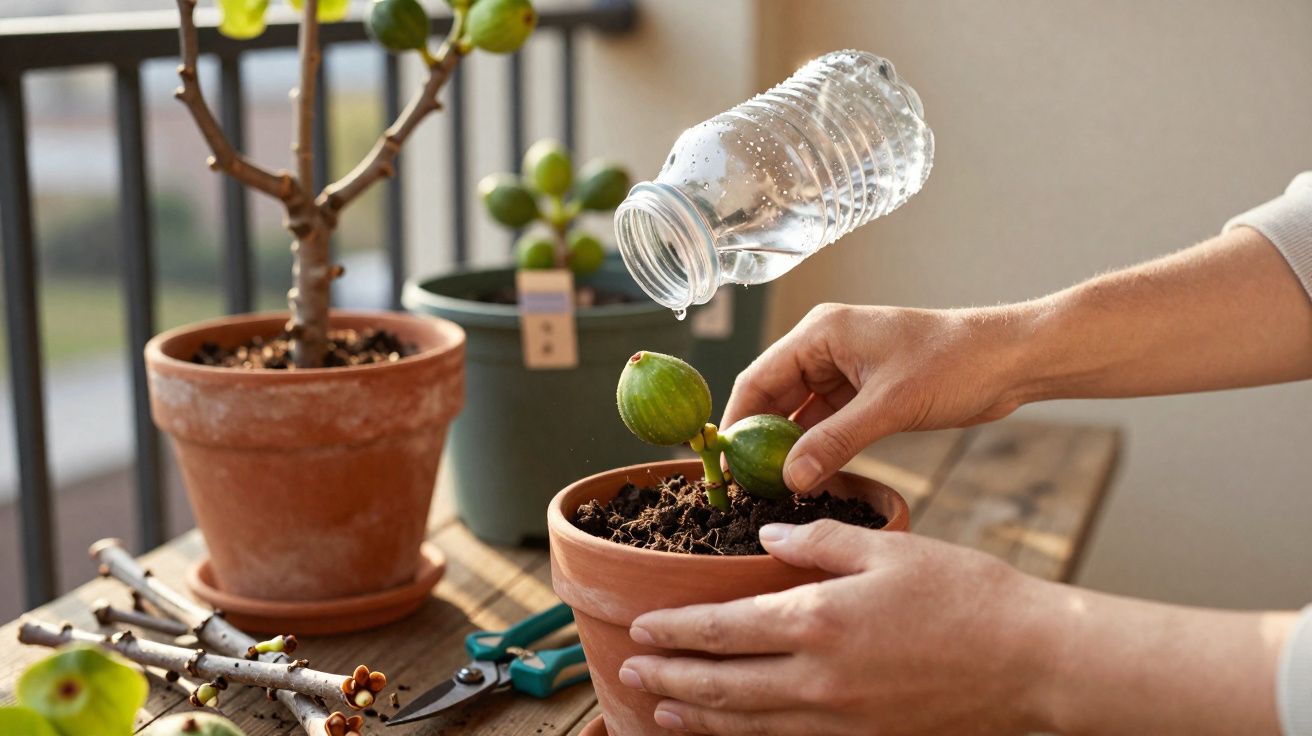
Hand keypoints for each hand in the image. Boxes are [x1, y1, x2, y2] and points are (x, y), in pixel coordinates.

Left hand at [619, 520, 1059, 734]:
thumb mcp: (888, 548)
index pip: (724, 630)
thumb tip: (765, 540)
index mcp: (819, 621)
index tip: (643, 628)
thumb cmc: (967, 596)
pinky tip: (732, 731)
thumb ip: (817, 542)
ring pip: (749, 723)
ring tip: (662, 711)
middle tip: (630, 674)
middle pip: (723, 685)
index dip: (677, 631)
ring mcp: (840, 719)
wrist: (1033, 662)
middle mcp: (818, 679)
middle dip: (671, 680)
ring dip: (698, 717)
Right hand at [721, 303, 1027, 492]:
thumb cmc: (954, 363)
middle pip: (772, 397)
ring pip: (798, 414)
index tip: (721, 464)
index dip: (735, 423)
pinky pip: (825, 422)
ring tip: (768, 489)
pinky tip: (805, 478)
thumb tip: (788, 478)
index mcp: (820, 333)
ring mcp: (844, 370)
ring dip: (786, 447)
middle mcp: (824, 347)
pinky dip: (814, 448)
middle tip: (742, 486)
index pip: (757, 379)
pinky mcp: (864, 392)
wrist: (1010, 359)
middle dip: (757, 440)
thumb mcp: (889, 406)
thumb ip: (835, 442)